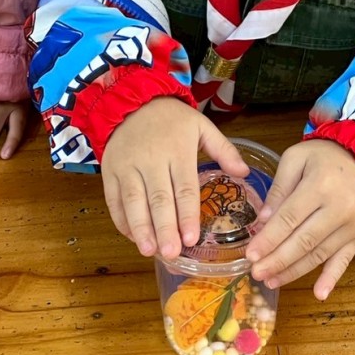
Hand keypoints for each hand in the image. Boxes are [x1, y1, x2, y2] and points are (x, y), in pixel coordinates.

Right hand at [101, 97, 248, 259]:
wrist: (132, 101)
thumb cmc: (172, 118)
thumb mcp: (201, 126)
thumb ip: (223, 149)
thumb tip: (244, 174)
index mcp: (177, 149)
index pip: (183, 186)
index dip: (187, 214)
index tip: (191, 238)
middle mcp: (150, 159)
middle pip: (158, 198)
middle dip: (165, 227)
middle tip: (172, 252)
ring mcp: (127, 166)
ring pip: (133, 201)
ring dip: (141, 228)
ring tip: (150, 251)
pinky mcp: (110, 171)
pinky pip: (114, 200)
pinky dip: (122, 220)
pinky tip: (133, 237)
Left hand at [245, 139, 354, 299]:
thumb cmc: (324, 157)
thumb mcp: (296, 158)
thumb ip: (279, 188)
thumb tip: (262, 222)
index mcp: (321, 184)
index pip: (290, 217)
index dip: (269, 238)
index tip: (251, 255)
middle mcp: (340, 208)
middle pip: (304, 240)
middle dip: (278, 260)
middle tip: (256, 273)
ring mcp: (352, 225)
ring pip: (319, 254)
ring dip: (294, 271)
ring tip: (271, 281)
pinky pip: (345, 260)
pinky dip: (332, 278)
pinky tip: (319, 294)